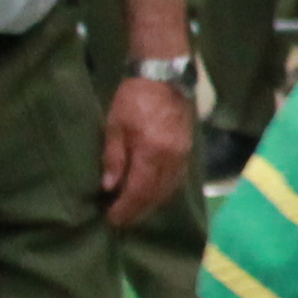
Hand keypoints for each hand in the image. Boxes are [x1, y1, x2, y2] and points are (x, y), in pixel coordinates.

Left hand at [102, 77, 193, 228]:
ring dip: (151, 203)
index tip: (111, 219)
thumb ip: (113, 158)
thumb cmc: (133, 99)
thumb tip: (109, 187)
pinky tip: (153, 194)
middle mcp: (172, 159)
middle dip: (138, 210)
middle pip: (156, 194)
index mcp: (152, 153)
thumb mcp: (115, 127)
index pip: (139, 191)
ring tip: (135, 210)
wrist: (164, 77)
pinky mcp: (187, 150)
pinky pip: (176, 179)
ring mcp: (183, 155)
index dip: (125, 208)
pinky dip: (164, 191)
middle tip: (121, 220)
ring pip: (169, 189)